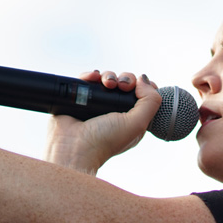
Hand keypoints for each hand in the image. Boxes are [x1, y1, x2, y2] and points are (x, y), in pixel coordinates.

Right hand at [44, 70, 161, 172]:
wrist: (73, 147)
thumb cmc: (105, 141)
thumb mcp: (137, 124)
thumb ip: (150, 102)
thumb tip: (143, 79)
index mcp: (131, 119)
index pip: (143, 95)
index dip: (143, 86)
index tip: (138, 86)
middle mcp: (115, 110)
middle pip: (125, 83)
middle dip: (126, 79)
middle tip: (122, 85)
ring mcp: (97, 104)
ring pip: (107, 79)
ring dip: (109, 76)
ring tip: (107, 83)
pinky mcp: (80, 98)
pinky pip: (87, 80)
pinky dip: (91, 75)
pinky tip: (92, 78)